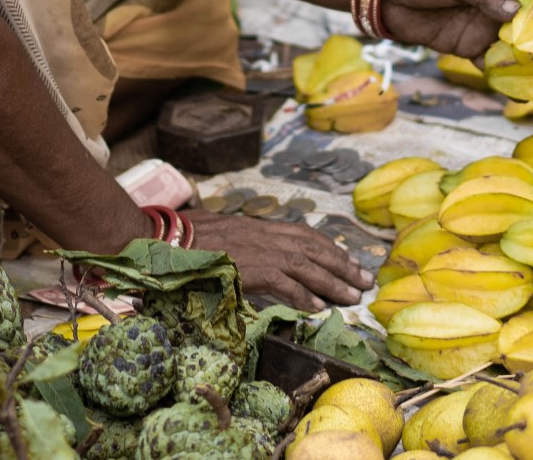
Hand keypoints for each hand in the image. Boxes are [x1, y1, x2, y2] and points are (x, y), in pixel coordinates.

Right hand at [182, 211, 370, 310]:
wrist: (169, 238)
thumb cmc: (186, 235)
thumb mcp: (220, 230)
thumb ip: (241, 240)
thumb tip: (249, 252)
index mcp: (259, 227)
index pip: (304, 234)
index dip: (329, 248)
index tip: (347, 260)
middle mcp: (264, 235)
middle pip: (313, 248)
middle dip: (342, 265)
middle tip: (364, 280)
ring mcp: (259, 250)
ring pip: (306, 266)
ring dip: (332, 282)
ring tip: (352, 297)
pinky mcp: (251, 267)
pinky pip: (284, 283)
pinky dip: (303, 294)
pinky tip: (318, 307)